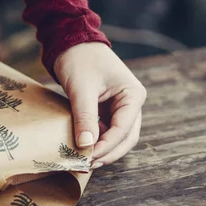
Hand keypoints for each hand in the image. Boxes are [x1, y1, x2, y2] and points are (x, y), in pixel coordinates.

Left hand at [54, 42, 145, 168]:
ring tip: (83, 160)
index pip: (124, 129)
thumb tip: (86, 146)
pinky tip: (82, 149)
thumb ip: (85, 117)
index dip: (106, 146)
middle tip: (85, 165)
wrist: (71, 41)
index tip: (87, 157)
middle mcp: (131, 103)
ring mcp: (121, 107)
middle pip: (126, 138)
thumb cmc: (80, 59)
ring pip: (117, 138)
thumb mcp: (81, 89)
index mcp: (133, 95)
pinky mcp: (108, 110)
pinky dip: (96, 142)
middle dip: (107, 153)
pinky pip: (106, 131)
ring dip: (103, 150)